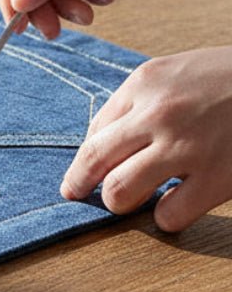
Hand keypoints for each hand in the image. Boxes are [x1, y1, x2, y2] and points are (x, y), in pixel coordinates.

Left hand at [60, 47, 231, 231]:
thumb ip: (134, 103)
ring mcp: (188, 147)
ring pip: (120, 192)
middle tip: (79, 196)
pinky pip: (169, 215)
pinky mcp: (219, 178)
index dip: (80, 163)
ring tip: (130, 202)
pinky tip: (175, 205)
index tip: (74, 181)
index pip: (94, 133)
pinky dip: (165, 218)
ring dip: (119, 202)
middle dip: (82, 185)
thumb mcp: (171, 73)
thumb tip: (100, 143)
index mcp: (144, 85)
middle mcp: (158, 114)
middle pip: (95, 162)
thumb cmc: (225, 80)